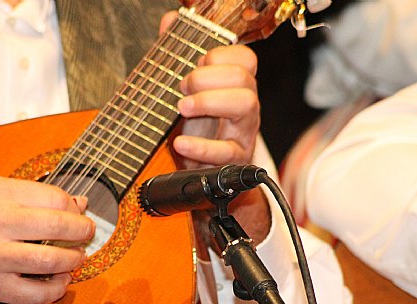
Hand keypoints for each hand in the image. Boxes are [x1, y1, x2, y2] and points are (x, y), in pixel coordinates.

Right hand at [0, 177, 94, 303]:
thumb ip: (34, 196)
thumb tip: (80, 203)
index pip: (55, 198)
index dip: (74, 208)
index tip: (77, 214)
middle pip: (60, 225)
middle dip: (83, 232)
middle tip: (86, 234)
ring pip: (54, 260)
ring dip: (74, 260)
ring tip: (75, 258)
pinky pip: (39, 293)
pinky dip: (58, 288)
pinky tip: (59, 280)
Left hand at [174, 44, 259, 169]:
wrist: (201, 170)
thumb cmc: (198, 127)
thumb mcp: (186, 91)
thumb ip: (177, 53)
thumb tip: (170, 20)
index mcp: (236, 86)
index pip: (245, 58)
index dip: (217, 56)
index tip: (192, 66)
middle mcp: (246, 105)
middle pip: (244, 77)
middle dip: (207, 77)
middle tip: (181, 88)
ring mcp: (243, 132)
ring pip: (246, 104)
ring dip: (209, 101)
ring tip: (182, 108)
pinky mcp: (235, 159)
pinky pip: (227, 151)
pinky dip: (201, 146)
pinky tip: (181, 143)